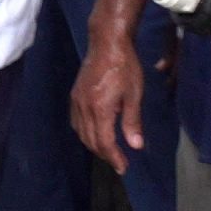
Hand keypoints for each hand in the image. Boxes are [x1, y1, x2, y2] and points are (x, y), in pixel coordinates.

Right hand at [69, 35, 146, 174]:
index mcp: (99, 108)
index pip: (104, 142)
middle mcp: (84, 107)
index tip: (124, 168)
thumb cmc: (125, 66)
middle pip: (91, 140)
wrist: (107, 42)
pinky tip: (94, 132)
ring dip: (94, 145)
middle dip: (105, 154)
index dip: (114, 157)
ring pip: (81, 133)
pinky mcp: (75, 95)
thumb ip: (132, 121)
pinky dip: (85, 133)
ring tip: (108, 151)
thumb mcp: (134, 94)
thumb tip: (136, 146)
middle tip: (119, 162)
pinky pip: (76, 121)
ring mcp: (76, 101)